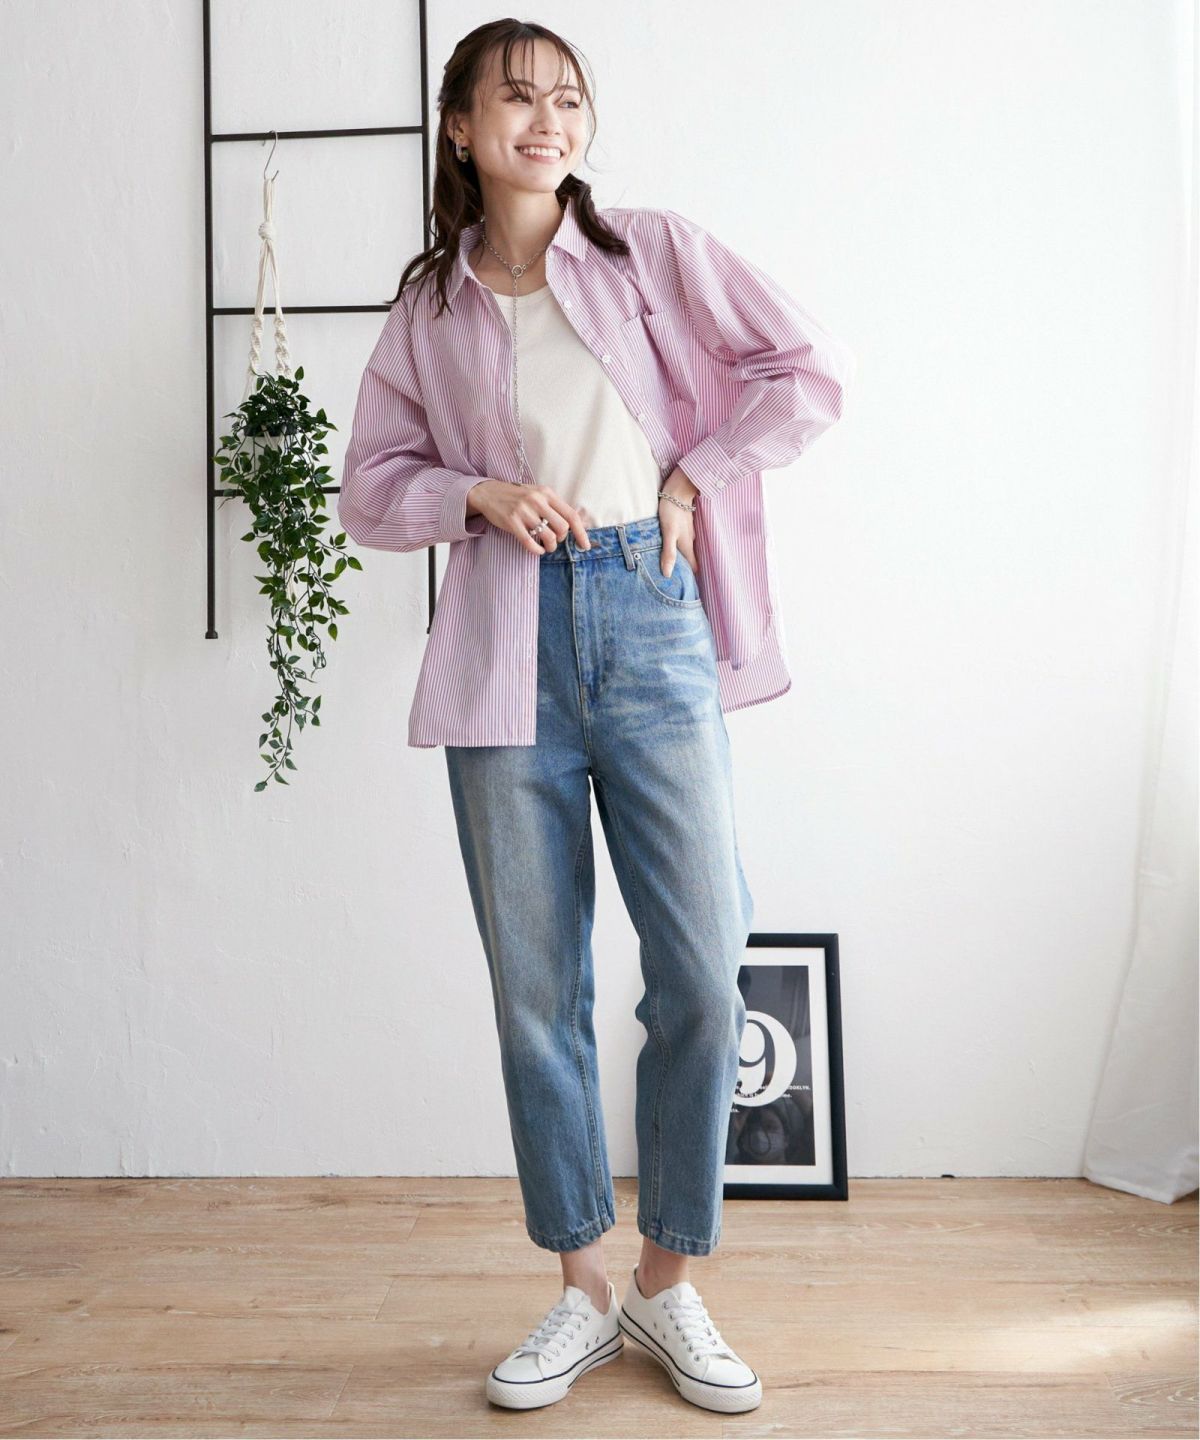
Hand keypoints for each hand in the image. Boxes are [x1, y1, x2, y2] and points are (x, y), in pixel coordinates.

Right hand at [466, 480, 591, 555]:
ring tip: (546, 547)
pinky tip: (537, 550)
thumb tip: (573, 525)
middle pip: (562, 528)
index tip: (585, 546)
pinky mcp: (511, 521)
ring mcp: (524, 510)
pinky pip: (529, 542)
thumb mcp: (537, 495)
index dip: (581, 533)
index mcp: (546, 493)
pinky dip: (537, 550)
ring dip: (550, 547)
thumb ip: (553, 506)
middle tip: (554, 540)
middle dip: (561, 539)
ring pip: (548, 536)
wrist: (489, 492)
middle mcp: (537, 500)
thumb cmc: (517, 497)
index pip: (571, 515)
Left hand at [656, 467, 698, 576]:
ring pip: (688, 548)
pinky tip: (675, 546)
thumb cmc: (672, 511)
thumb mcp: (668, 533)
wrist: (678, 488)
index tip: (692, 589)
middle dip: (689, 569)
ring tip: (679, 567)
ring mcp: (688, 531)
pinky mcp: (684, 523)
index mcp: (686, 545)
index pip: (694, 566)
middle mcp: (690, 539)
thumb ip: (669, 553)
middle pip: (691, 558)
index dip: (693, 577)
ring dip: (685, 558)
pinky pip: (684, 539)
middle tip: (685, 582)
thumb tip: (668, 575)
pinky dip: (681, 546)